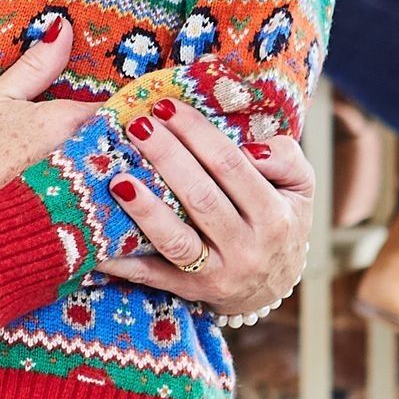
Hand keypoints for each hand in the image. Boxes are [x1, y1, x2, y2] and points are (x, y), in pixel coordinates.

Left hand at [98, 110, 314, 316]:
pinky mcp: (191, 291)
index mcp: (273, 215)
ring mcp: (218, 274)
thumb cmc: (280, 218)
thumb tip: (250, 149)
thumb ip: (285, 157)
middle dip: (165, 158)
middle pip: (199, 198)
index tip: (166, 106)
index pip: (230, 166)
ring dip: (144, 209)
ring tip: (116, 178)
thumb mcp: (299, 186)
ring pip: (176, 241)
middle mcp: (247, 248)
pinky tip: (98, 243)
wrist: (274, 283)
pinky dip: (124, 262)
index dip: (197, 133)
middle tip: (136, 126)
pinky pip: (153, 276)